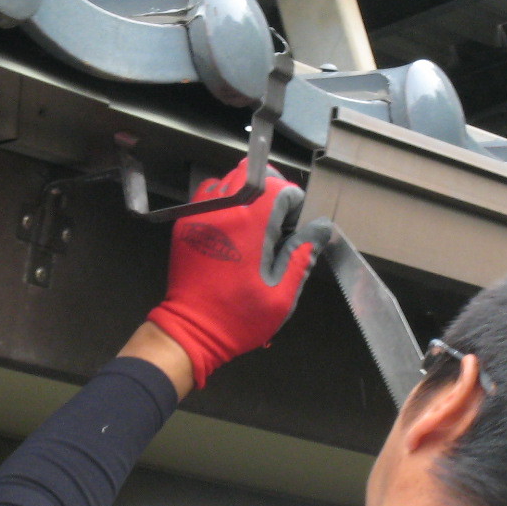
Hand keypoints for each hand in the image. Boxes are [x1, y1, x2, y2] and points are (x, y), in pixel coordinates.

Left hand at [145, 158, 330, 387]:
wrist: (190, 331)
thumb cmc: (239, 318)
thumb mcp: (282, 296)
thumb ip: (302, 256)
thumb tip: (321, 228)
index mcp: (250, 225)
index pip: (279, 187)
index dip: (293, 204)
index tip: (294, 228)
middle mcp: (222, 210)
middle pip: (252, 174)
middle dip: (271, 192)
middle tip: (276, 224)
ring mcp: (199, 214)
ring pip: (228, 181)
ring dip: (246, 195)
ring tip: (253, 226)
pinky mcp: (185, 224)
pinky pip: (207, 196)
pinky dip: (223, 202)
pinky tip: (231, 229)